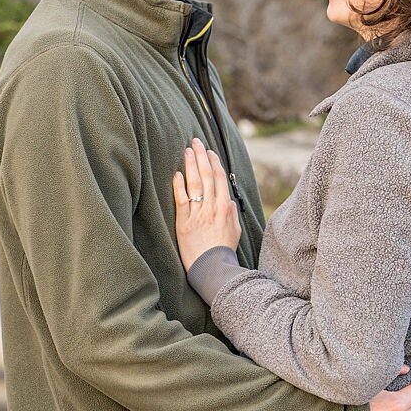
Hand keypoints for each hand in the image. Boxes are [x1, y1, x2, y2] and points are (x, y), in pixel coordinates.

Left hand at [172, 138, 240, 270]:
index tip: (209, 151)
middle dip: (201, 156)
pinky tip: (176, 174)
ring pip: (195, 184)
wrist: (213, 268)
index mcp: (225, 207)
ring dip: (190, 165)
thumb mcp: (235, 230)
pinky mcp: (184, 223)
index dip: (214, 162)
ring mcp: (197, 214)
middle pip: (207, 176)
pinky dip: (179, 186)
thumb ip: (230, 212)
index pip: (220, 178)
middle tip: (195, 141)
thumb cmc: (224, 251)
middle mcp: (212, 207)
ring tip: (186, 150)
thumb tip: (227, 199)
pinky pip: (181, 201)